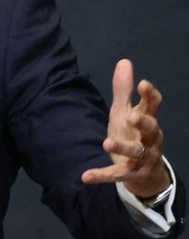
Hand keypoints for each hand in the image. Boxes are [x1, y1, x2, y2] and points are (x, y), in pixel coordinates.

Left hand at [81, 59, 170, 200]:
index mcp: (147, 120)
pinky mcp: (131, 174)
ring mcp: (143, 158)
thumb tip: (124, 61)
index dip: (150, 95)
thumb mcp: (125, 112)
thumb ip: (123, 90)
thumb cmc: (133, 135)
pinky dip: (101, 176)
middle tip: (132, 116)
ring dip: (122, 148)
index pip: (153, 106)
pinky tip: (85, 176)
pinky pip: (117, 175)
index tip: (143, 84)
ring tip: (106, 143)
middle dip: (143, 123)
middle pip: (151, 130)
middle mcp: (149, 139)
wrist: (145, 173)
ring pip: (136, 153)